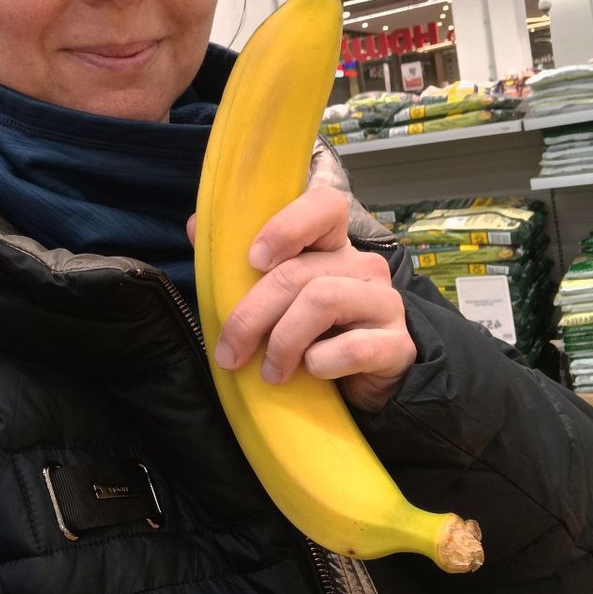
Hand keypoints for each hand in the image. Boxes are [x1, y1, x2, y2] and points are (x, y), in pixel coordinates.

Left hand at [188, 185, 416, 412]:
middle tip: (229, 352)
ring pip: (323, 300)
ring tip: (270, 373)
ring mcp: (385, 302)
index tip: (253, 260)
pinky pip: (355, 347)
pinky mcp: (398, 344)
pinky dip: (322, 363)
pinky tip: (312, 372)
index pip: (324, 206)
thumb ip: (234, 264)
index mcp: (332, 246)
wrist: (360, 387)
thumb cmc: (309, 336)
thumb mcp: (272, 299)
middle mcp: (362, 265)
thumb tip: (194, 225)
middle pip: (299, 272)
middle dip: (253, 314)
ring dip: (283, 341)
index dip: (287, 225)